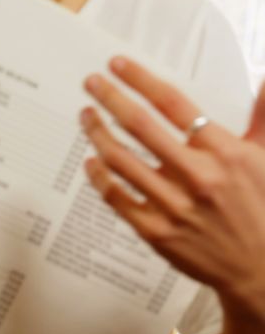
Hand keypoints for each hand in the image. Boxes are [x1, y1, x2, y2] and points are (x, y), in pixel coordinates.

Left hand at [81, 57, 264, 317]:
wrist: (260, 268)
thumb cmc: (263, 208)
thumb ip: (264, 116)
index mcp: (224, 152)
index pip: (173, 104)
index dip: (141, 80)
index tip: (119, 65)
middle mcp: (196, 176)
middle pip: (140, 126)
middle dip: (111, 98)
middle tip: (91, 83)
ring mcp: (173, 205)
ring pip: (122, 160)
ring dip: (98, 133)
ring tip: (86, 116)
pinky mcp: (155, 232)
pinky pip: (117, 198)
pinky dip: (100, 176)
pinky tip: (91, 160)